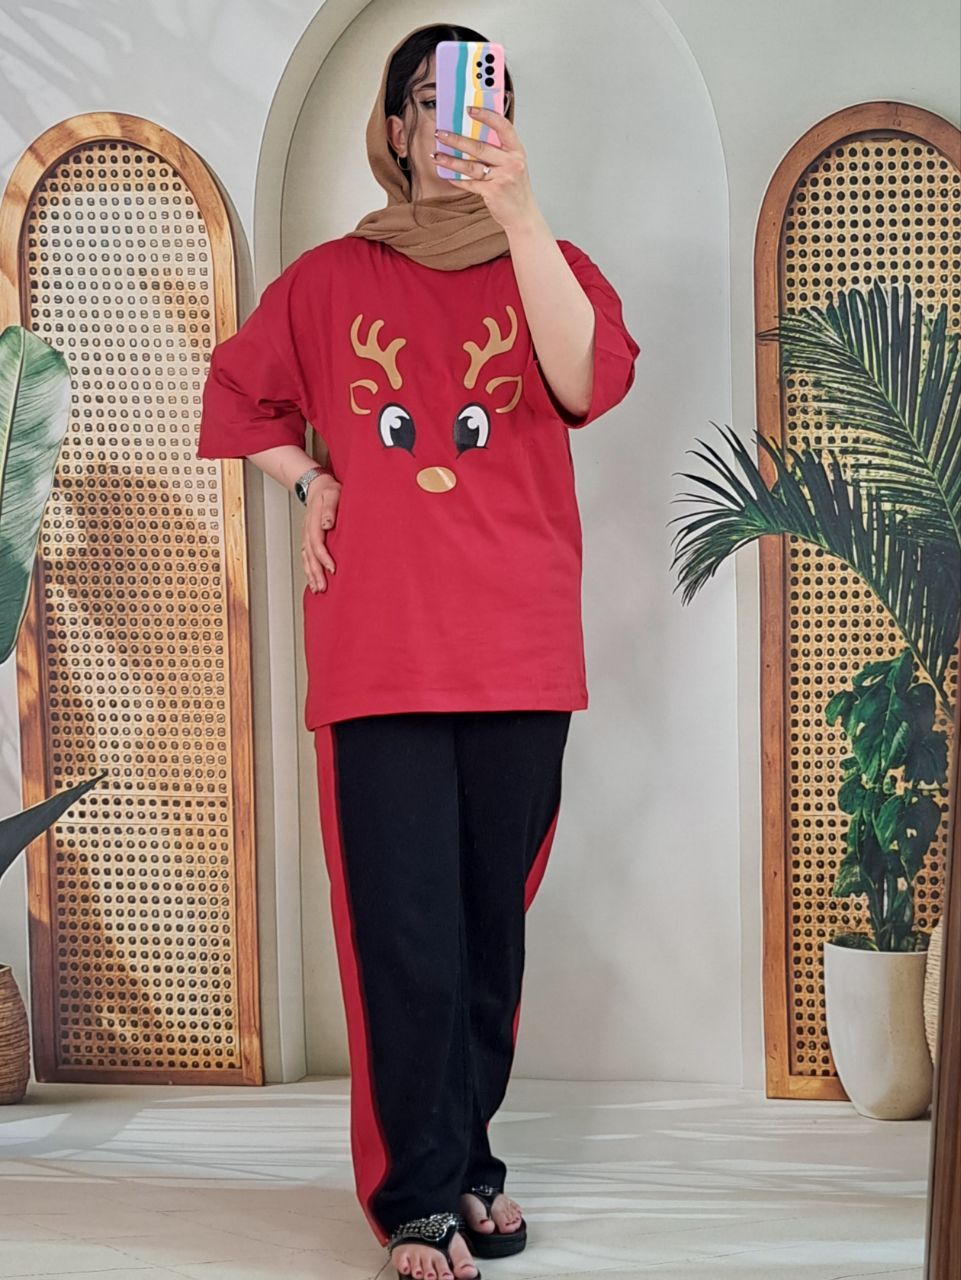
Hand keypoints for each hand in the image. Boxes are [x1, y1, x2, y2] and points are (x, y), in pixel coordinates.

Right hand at [302, 474, 340, 592]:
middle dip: (316, 573)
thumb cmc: (329, 491)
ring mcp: (306, 536)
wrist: (317, 486)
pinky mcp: (308, 539)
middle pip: (310, 556)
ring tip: (317, 589)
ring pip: (306, 559)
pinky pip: (306, 557)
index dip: (324, 557)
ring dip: (311, 575)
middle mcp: (308, 530)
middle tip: (323, 588)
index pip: (317, 543)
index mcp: (314, 521)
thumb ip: (330, 509)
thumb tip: (327, 524)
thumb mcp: (332, 494)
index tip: (332, 569)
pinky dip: (309, 570)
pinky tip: (313, 580)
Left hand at [432, 105, 538, 232]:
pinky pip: (470, 183)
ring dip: (451, 160)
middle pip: (479, 147)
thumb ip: (498, 150)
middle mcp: (512, 162)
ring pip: (471, 166)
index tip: (469, 109)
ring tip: (437, 155)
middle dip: (456, 139)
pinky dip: (457, 179)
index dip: (486, 115)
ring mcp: (503, 178)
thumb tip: (471, 135)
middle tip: (440, 133)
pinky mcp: (493, 192)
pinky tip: (447, 175)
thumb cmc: (515, 187)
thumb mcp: (512, 164)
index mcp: (517, 151)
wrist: (522, 214)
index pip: (503, 126)